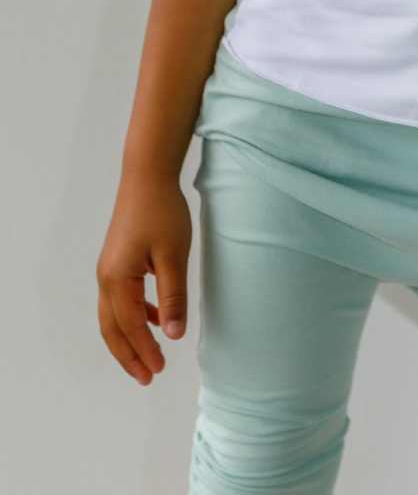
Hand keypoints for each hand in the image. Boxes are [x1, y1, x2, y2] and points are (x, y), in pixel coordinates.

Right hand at [96, 172, 192, 384]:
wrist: (147, 176)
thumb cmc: (162, 212)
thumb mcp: (173, 256)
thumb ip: (173, 297)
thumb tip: (173, 335)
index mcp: (117, 279)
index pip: (131, 326)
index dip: (145, 351)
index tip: (160, 370)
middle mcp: (106, 277)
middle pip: (113, 328)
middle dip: (129, 355)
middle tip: (148, 377)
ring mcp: (109, 268)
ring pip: (113, 316)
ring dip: (130, 338)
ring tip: (150, 357)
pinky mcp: (117, 260)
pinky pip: (121, 299)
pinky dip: (135, 315)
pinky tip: (155, 319)